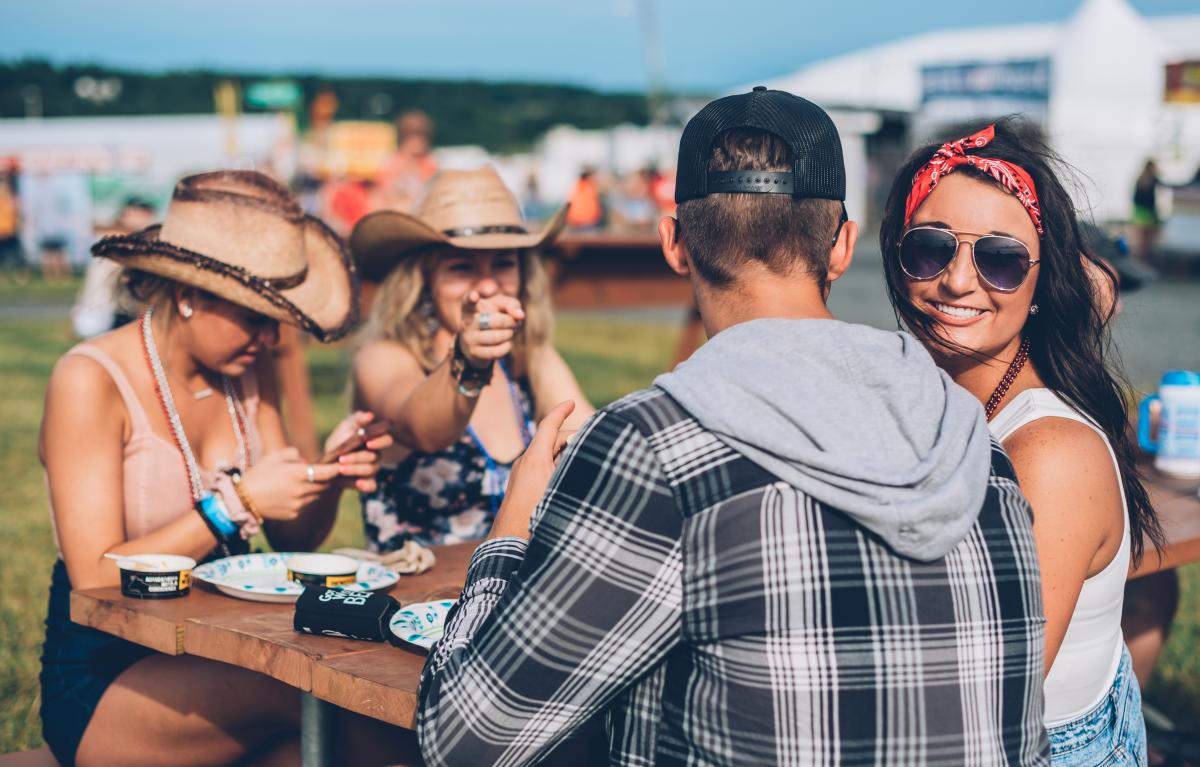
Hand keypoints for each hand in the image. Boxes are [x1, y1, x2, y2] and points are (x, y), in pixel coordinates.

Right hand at [237, 447, 339, 520]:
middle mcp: (301, 491)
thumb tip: (305, 461)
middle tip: (328, 474)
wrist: (242, 500)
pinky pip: (304, 505)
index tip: (342, 466)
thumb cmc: (258, 474)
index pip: (326, 473)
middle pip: (325, 486)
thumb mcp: (273, 456)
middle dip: (328, 480)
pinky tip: (289, 495)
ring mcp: (298, 504)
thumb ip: (293, 454)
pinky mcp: (294, 514)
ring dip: (314, 489)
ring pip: (315, 495)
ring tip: (301, 483)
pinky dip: (302, 499)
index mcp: (297, 474)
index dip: (337, 469)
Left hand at [321, 411, 392, 493]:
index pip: (387, 440)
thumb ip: (357, 419)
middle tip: (342, 458)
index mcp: (374, 440)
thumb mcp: (345, 427)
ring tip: (340, 468)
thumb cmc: (339, 441)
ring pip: (371, 470)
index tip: (368, 443)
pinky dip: (366, 485)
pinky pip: (372, 486)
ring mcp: (372, 470)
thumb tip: (370, 415)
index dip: (380, 442)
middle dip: (358, 457)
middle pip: (375, 457)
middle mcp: (376, 455)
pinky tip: (357, 483)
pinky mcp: (367, 483)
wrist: (326, 463)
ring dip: (355, 469)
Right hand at [458, 280, 525, 367]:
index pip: (467, 300)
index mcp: (470, 307)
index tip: (475, 296)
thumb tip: (520, 315)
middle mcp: (466, 322)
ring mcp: (468, 339)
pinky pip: (497, 351)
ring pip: (496, 337)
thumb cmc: (492, 318)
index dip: (471, 297)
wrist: (478, 343)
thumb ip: (511, 304)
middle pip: (495, 321)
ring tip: (510, 332)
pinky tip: (506, 343)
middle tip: (514, 322)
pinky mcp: (474, 353)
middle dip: (510, 322)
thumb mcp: (500, 306)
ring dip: (509, 334)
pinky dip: (507, 346)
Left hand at [488, 400, 575, 540]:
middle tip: (592, 442)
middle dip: (571, 438)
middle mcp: (526, 463)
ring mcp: (522, 475)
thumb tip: (587, 454)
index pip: (548, 426)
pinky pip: (541, 468)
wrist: (509, 544)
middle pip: (550, 441)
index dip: (560, 411)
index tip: (571, 403)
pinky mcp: (522, 487)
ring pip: (547, 456)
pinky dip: (556, 466)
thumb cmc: (535, 518)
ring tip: (583, 461)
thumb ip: (573, 468)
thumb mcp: (560, 489)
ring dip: (565, 454)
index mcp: (535, 459)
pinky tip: (569, 479)